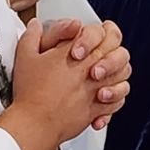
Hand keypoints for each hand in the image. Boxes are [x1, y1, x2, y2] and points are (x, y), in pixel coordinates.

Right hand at [13, 18, 131, 142]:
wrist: (35, 123)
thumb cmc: (31, 93)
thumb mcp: (25, 57)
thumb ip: (32, 37)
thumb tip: (35, 26)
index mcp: (77, 53)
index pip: (101, 32)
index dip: (101, 31)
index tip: (95, 34)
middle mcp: (91, 70)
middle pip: (119, 51)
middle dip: (114, 48)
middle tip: (104, 49)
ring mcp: (97, 90)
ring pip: (124, 76)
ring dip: (118, 71)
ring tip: (105, 72)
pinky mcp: (97, 109)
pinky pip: (118, 101)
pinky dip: (115, 97)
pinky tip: (104, 95)